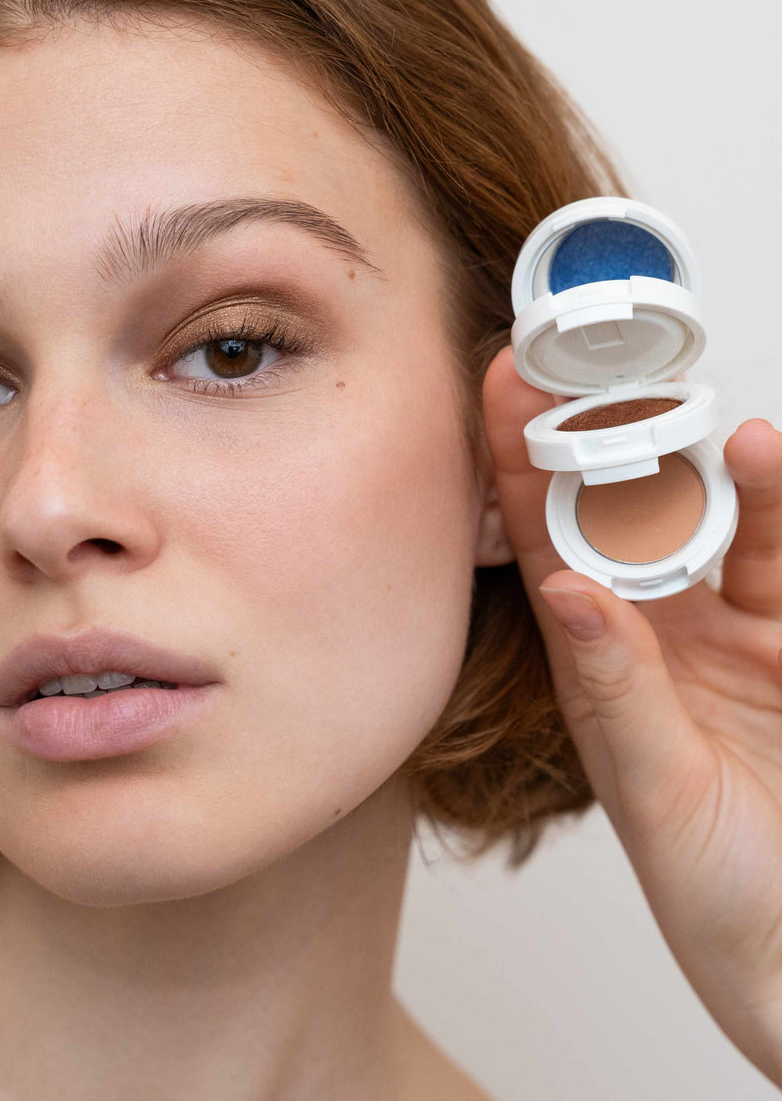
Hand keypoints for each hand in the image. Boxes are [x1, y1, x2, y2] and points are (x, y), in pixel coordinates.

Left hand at [482, 344, 781, 1086]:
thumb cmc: (721, 894)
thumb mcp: (656, 791)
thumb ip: (619, 688)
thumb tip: (569, 589)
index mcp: (594, 667)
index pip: (546, 546)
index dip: (520, 467)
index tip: (504, 390)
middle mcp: (655, 636)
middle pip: (625, 517)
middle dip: (604, 439)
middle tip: (584, 364)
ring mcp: (731, 635)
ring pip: (715, 525)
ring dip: (704, 466)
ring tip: (696, 411)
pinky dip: (778, 509)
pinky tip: (765, 460)